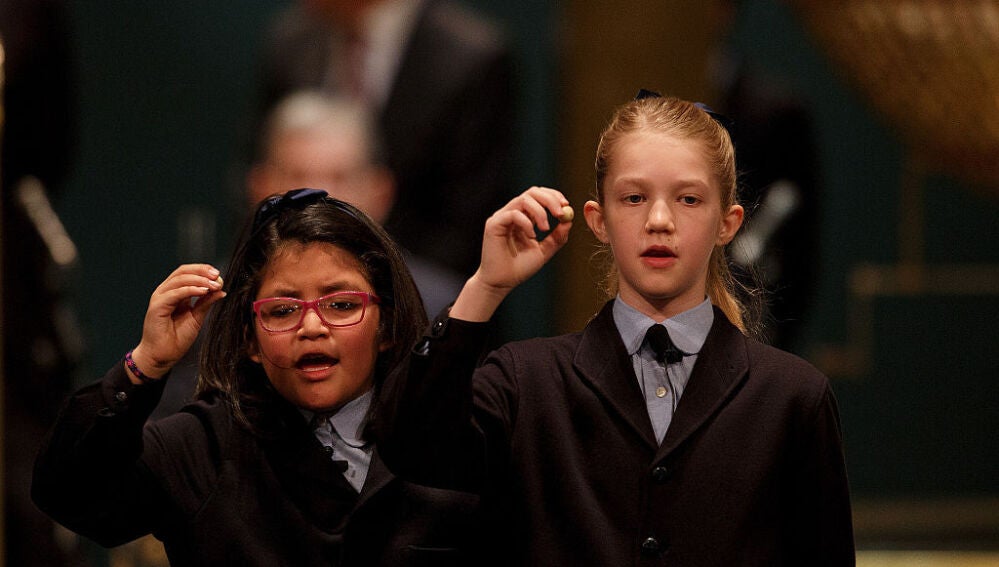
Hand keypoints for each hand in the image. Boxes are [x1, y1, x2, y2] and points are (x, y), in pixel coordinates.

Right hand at [129, 264, 225, 380]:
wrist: (163, 356)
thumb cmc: (177, 338)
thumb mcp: (197, 317)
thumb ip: (206, 303)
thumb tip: (221, 290)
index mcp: (174, 292)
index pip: (187, 272)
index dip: (203, 270)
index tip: (219, 275)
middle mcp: (165, 292)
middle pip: (183, 271)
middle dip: (202, 271)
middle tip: (217, 276)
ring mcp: (160, 298)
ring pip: (179, 280)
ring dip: (199, 280)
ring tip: (214, 285)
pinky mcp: (157, 306)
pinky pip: (175, 293)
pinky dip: (191, 290)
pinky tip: (203, 291)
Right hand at [452, 187, 571, 320]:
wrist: (501, 283)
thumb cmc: (519, 268)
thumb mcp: (544, 251)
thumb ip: (557, 237)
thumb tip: (569, 220)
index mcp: (524, 217)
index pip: (539, 196)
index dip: (553, 196)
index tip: (566, 205)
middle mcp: (512, 213)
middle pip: (532, 192)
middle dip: (549, 199)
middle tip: (560, 212)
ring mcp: (502, 217)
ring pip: (523, 200)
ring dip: (539, 212)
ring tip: (545, 229)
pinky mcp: (494, 224)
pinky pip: (513, 214)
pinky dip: (526, 222)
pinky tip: (531, 236)